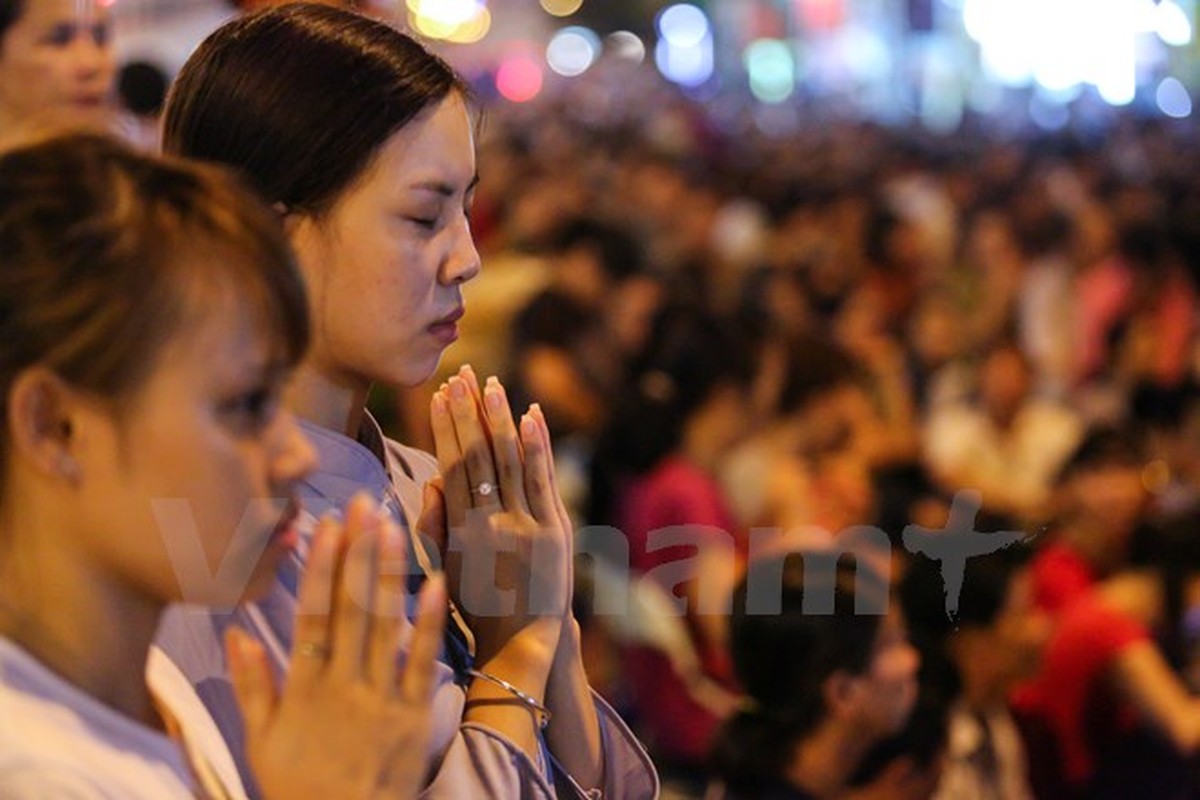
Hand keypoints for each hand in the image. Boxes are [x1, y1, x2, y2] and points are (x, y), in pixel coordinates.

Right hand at [225, 494, 446, 799]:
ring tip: (394, 526)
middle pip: (350, 608)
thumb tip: (236, 631)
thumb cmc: (298, 786)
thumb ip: (252, 684)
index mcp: (304, 689)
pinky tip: (436, 582)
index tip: (326, 526)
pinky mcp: (413, 714)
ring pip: (385, 625)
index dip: (320, 568)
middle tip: (364, 503)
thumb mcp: (260, 740)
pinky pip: (422, 661)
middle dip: (357, 552)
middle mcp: (342, 686)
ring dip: (389, 573)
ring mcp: (381, 699)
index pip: (312, 615)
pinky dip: (429, 622)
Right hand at [421, 368, 568, 664]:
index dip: (444, 427)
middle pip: (478, 454)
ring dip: (499, 418)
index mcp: (460, 532)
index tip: (437, 394)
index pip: (450, 466)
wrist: (523, 641)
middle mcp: (492, 523)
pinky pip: (543, 479)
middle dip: (467, 411)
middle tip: (460, 374)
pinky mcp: (555, 530)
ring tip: (490, 382)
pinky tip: (532, 415)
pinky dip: (537, 445)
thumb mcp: (444, 568)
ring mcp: (527, 524)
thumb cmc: (477, 604)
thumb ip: (435, 524)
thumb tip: (433, 482)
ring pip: (509, 460)